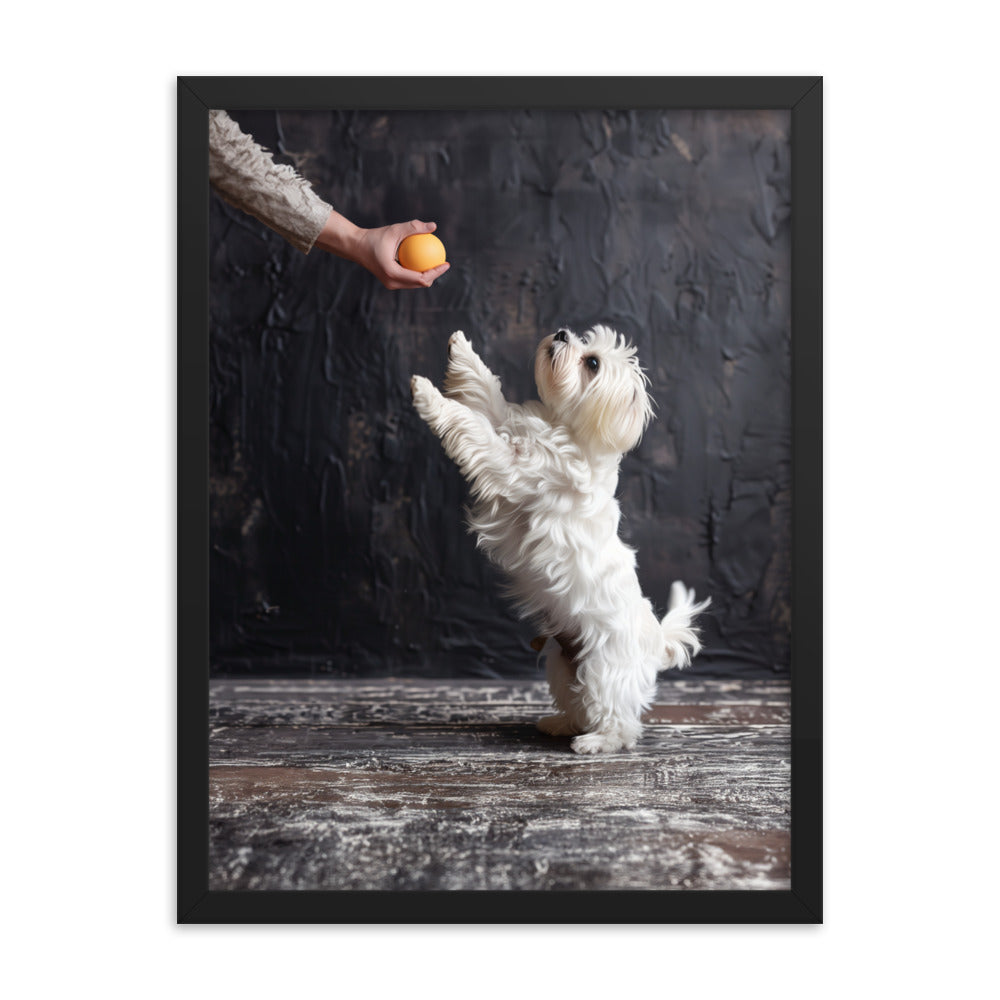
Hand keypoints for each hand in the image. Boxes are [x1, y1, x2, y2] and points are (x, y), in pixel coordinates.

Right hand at [315, 212, 449, 289]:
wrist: (356, 246)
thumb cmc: (374, 237)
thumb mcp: (395, 230)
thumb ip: (414, 227)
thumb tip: (433, 226)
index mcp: (393, 274)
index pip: (421, 278)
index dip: (436, 273)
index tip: (446, 263)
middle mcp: (392, 283)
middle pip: (420, 284)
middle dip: (434, 276)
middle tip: (443, 263)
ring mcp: (390, 284)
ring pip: (415, 284)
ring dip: (427, 275)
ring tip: (437, 263)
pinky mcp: (390, 281)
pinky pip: (408, 279)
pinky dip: (418, 272)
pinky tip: (425, 261)